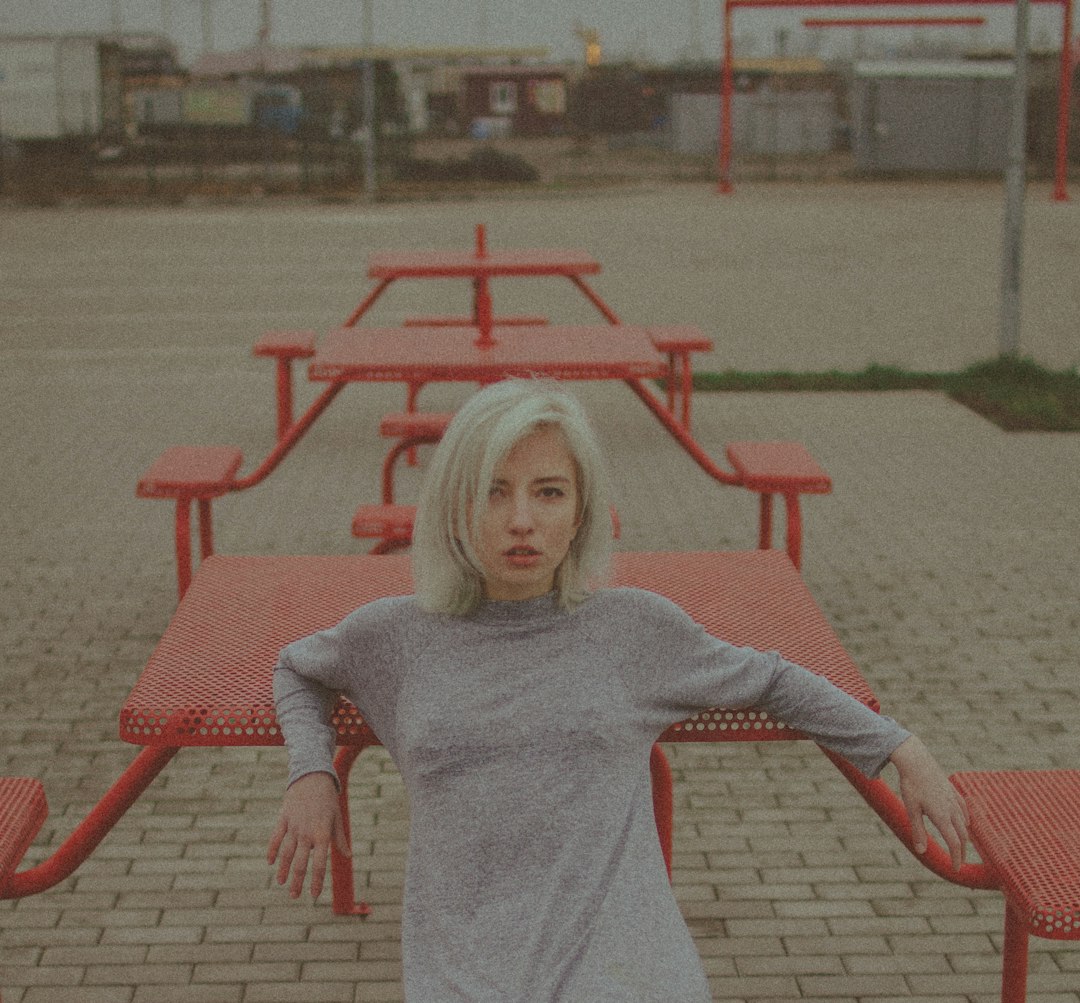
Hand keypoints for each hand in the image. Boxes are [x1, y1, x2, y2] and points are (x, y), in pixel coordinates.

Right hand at [267, 771, 350, 899]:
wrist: (313, 776)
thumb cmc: (328, 799)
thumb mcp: (337, 818)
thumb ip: (340, 838)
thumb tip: (348, 856)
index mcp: (322, 834)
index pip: (319, 864)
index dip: (316, 881)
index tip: (314, 895)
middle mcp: (307, 833)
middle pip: (300, 863)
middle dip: (297, 882)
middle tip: (295, 896)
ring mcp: (293, 826)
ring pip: (286, 853)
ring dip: (282, 870)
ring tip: (281, 883)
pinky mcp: (283, 819)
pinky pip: (276, 838)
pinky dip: (271, 850)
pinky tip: (270, 862)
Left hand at [889, 736, 969, 869]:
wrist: (916, 760)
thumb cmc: (911, 785)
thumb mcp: (911, 809)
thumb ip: (918, 830)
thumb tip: (921, 851)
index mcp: (942, 816)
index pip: (954, 843)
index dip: (956, 858)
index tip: (955, 869)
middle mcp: (952, 809)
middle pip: (962, 836)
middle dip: (961, 851)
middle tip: (958, 861)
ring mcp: (954, 799)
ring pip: (964, 823)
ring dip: (964, 837)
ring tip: (960, 846)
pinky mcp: (953, 791)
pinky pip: (964, 809)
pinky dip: (966, 820)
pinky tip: (964, 822)